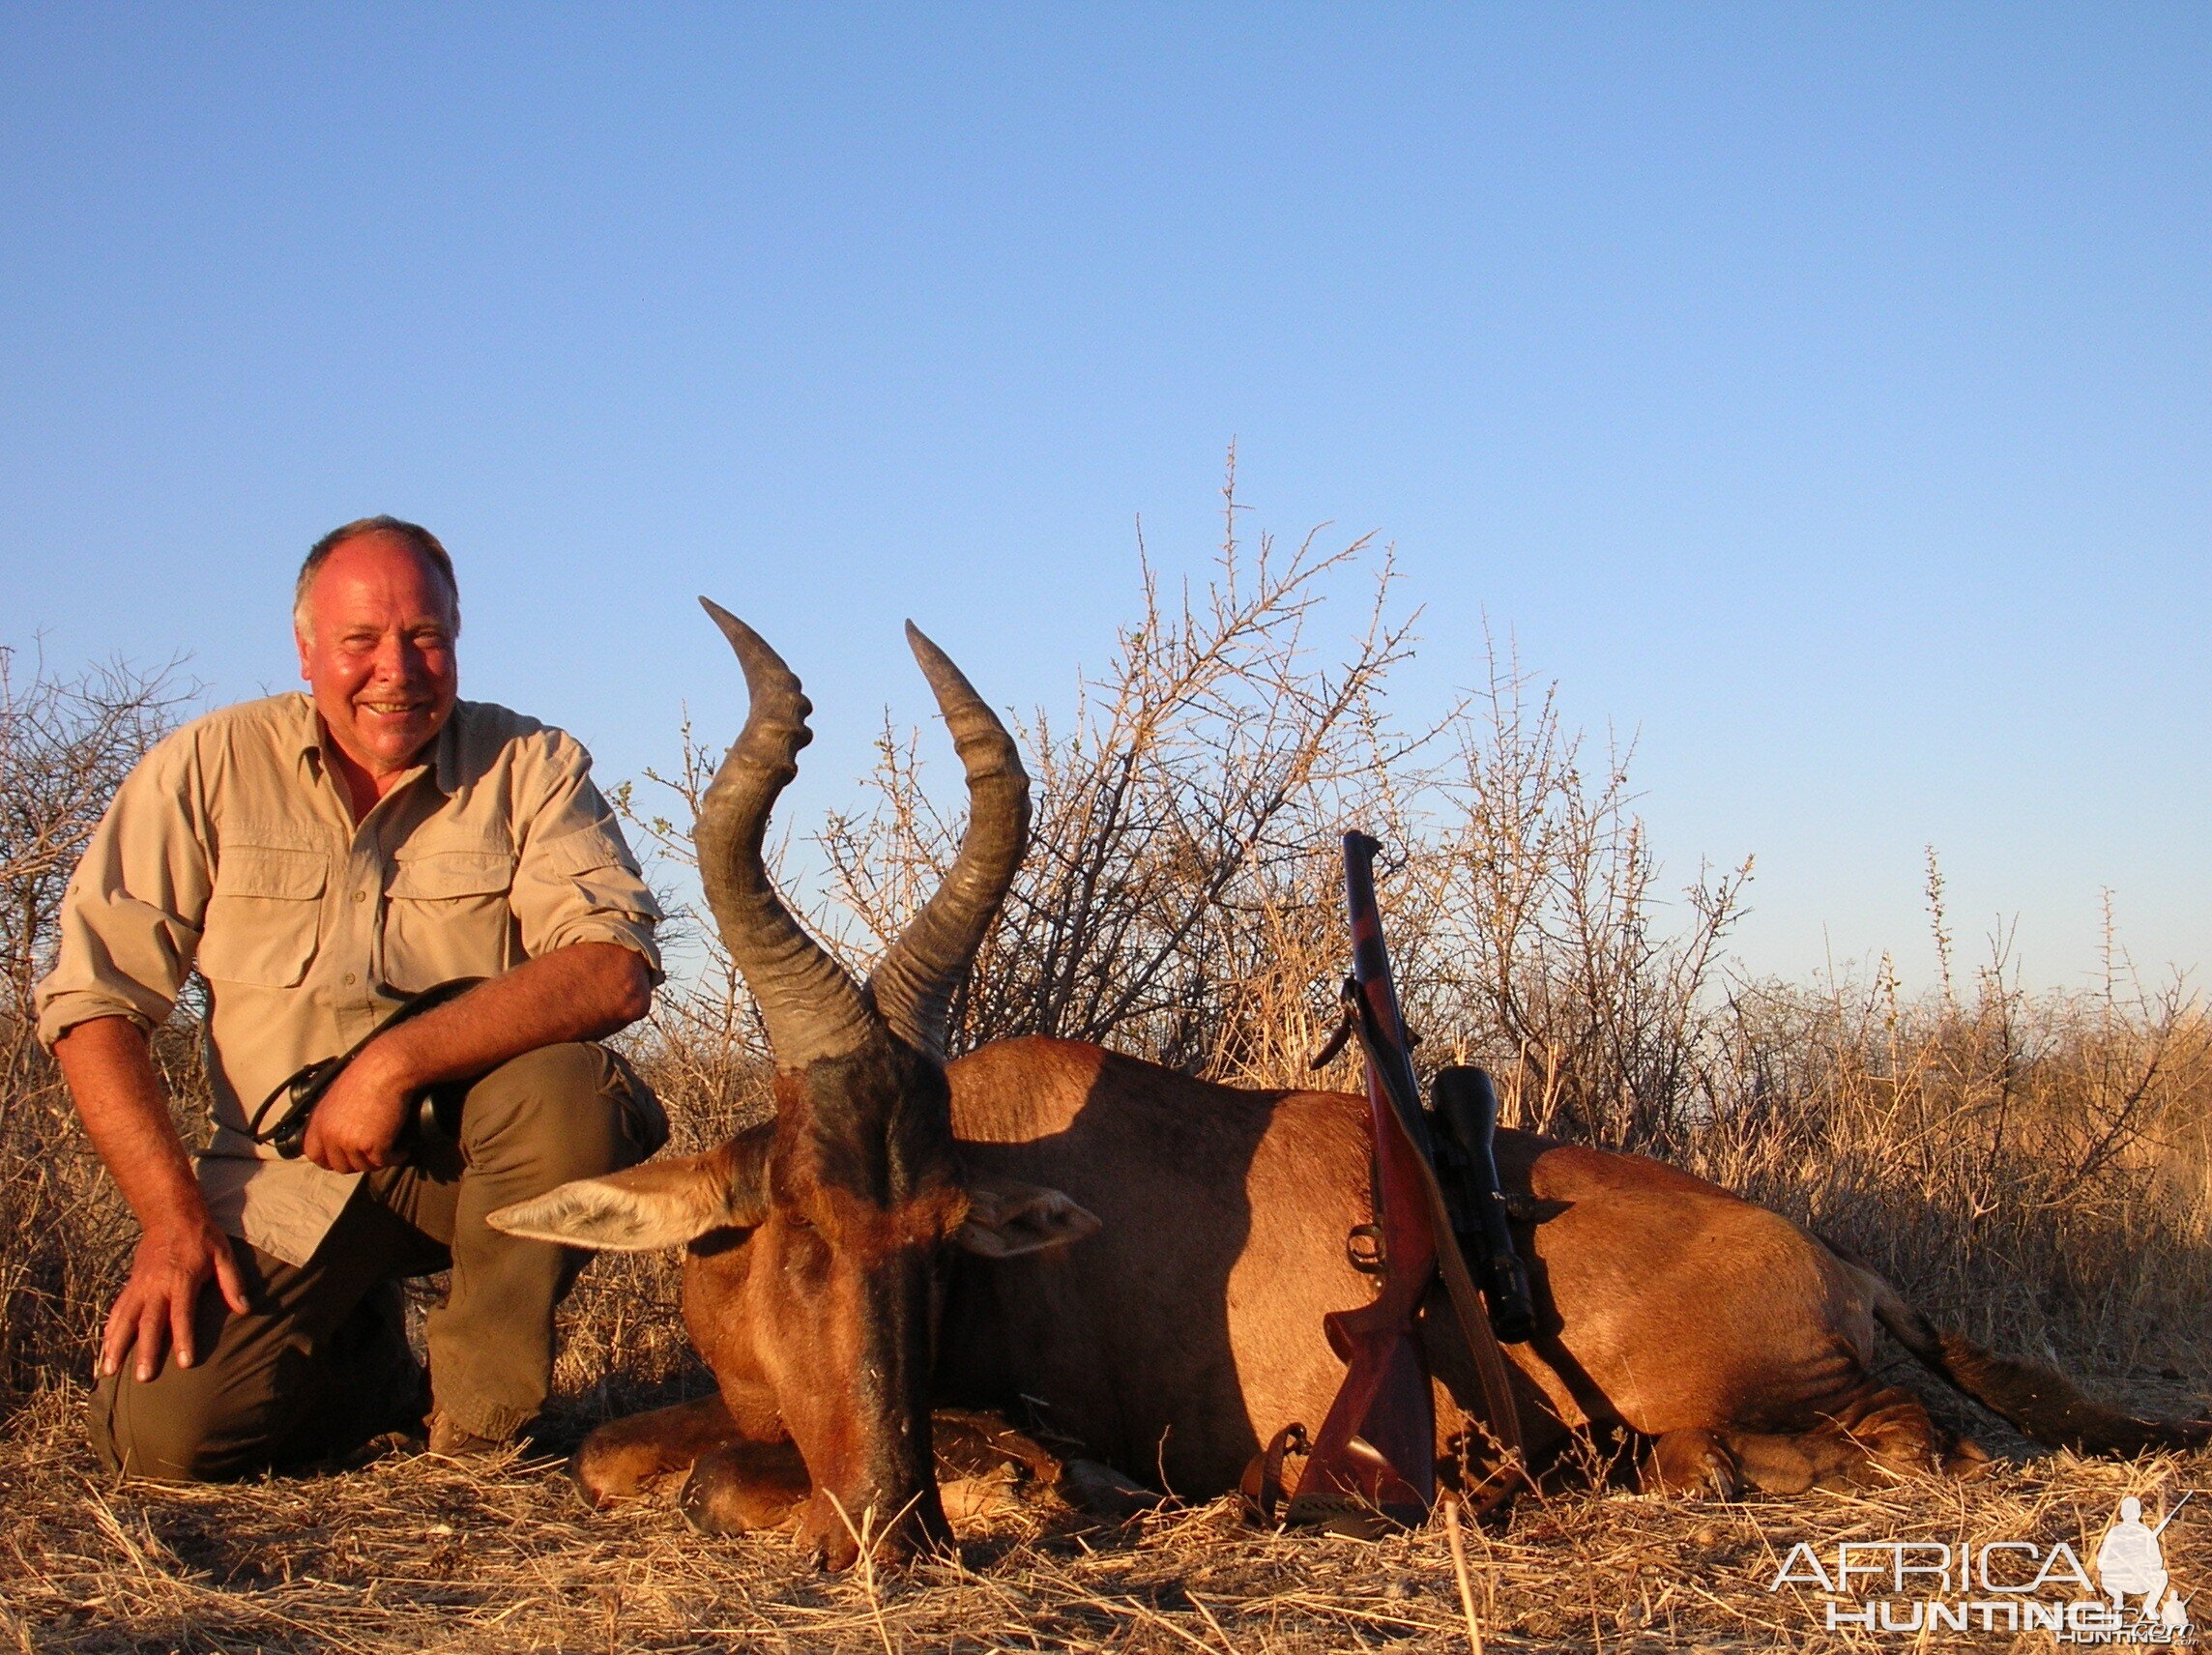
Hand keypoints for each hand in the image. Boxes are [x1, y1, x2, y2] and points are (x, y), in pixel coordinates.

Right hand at [102, 1211, 249, 1381]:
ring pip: (125, 1319)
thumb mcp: (223, 1254)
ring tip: (109, 1370)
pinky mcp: (131, 1284)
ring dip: (116, 1345)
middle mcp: (156, 1286)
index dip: (183, 1338)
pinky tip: (105, 1347)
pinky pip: (118, 1309)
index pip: (182, 1315)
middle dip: (146, 1351)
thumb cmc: (202, 1236)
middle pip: (149, 1323)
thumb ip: (232, 1282)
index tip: (184, 1363)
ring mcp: (140, 1285)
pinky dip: (110, 1329)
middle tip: (143, 1378)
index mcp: (181, 1279)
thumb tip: (245, 1309)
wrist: (170, 1215)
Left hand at [300, 1047, 415, 1172]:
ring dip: (378, 1160)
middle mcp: (330, 1135)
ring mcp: (350, 1143)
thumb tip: (341, 1131)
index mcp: (319, 1122)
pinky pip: (384, 1163)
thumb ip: (332, 1117)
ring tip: (390, 1149)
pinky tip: (401, 1150)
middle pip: (341, 1166)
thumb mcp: (337, 1095)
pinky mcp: (374, 1146)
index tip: (346, 1157)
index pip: (315, 1155)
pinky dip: (396, 1157)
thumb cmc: (367, 1074)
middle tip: (372, 1154)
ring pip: (364, 1167)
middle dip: (358, 1162)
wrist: (387, 1069)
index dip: (331, 1159)